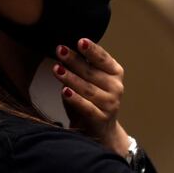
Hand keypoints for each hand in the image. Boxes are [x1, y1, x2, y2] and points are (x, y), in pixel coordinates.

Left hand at [53, 39, 129, 156]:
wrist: (100, 131)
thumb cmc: (91, 100)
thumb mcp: (89, 81)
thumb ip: (81, 68)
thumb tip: (64, 52)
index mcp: (115, 73)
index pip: (103, 59)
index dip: (92, 50)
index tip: (80, 41)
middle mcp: (116, 87)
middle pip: (92, 72)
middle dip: (75, 60)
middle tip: (60, 50)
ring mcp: (110, 104)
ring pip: (87, 89)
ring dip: (71, 78)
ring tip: (57, 69)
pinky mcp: (101, 119)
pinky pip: (86, 107)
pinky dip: (75, 99)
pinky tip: (64, 91)